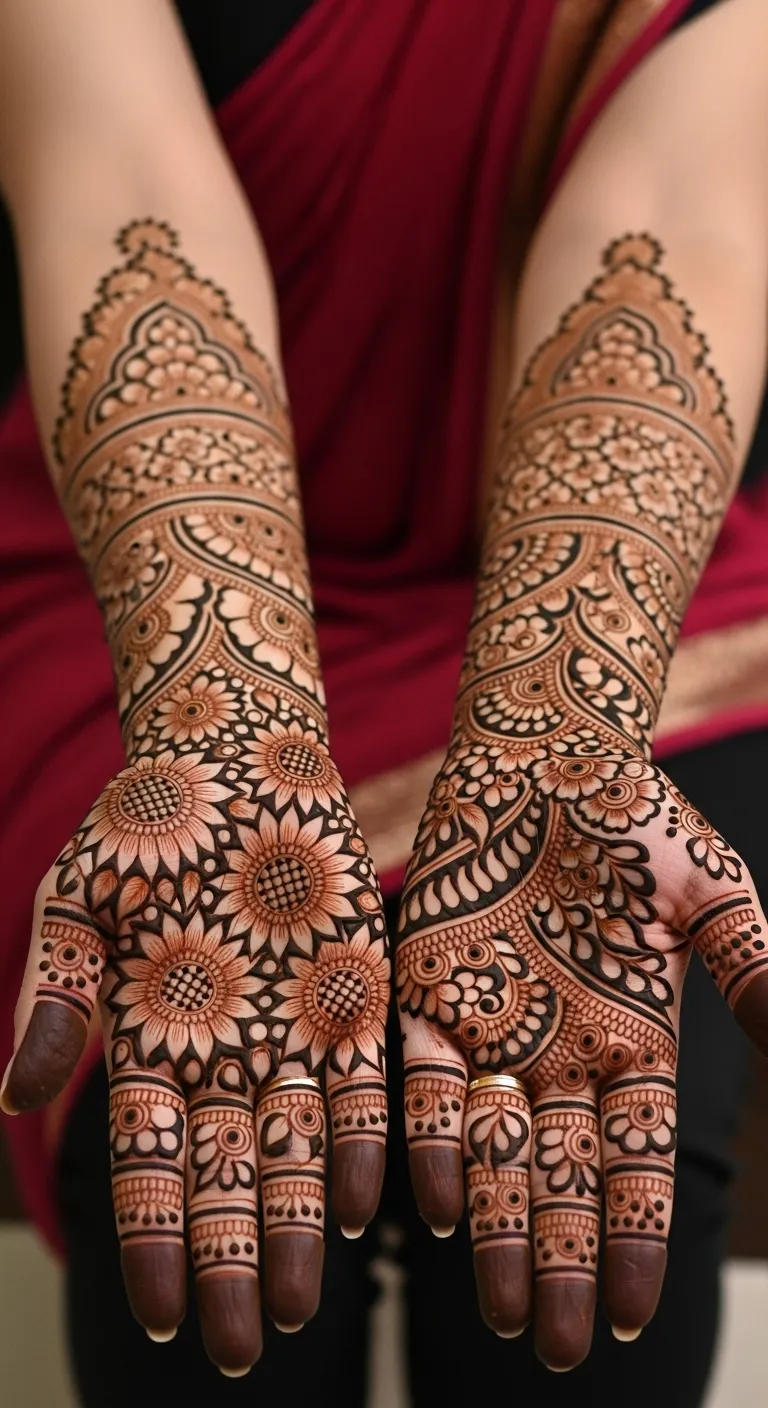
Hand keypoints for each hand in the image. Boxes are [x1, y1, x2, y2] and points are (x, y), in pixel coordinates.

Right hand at [2, 710, 388, 1373]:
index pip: (149, 1164)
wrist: (236, 761)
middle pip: (228, 1178)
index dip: (154, 1238)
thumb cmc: (144, 825)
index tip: (160, 1314)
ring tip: (297, 1304)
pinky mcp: (357, 996)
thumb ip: (55, 995)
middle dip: (230, 1262)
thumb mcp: (79, 901)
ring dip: (298, 1226)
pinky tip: (372, 1204)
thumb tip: (14, 1094)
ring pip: (299, 1149)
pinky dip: (369, 1142)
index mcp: (152, 1044)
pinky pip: (368, 1084)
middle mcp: (226, 1056)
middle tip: (238, 1349)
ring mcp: (295, 1030)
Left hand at [396, 734, 767, 1367]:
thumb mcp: (713, 900)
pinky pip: (422, 1082)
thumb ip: (759, 978)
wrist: (546, 753)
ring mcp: (492, 1026)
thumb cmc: (637, 821)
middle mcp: (560, 1052)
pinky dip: (429, 1140)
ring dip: (499, 1227)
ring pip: (495, 1148)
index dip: (635, 1235)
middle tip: (558, 1346)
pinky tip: (434, 1203)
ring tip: (503, 1310)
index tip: (631, 1311)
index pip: (637, 1160)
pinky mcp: (427, 990)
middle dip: (563, 1260)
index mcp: (634, 1041)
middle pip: (565, 1177)